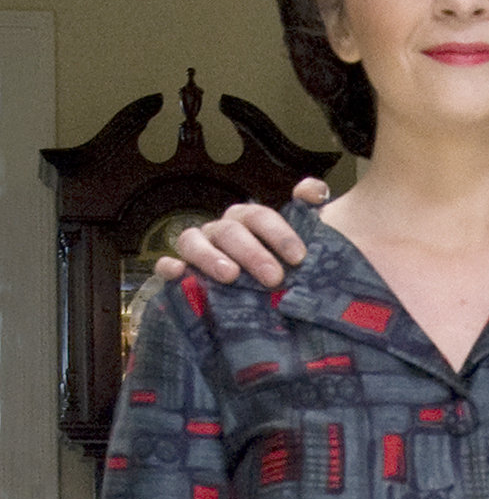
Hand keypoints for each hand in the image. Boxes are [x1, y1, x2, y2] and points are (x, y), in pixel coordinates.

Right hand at [154, 178, 326, 286]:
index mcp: (249, 222)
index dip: (279, 234)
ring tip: (230, 276)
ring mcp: (197, 251)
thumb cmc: (283, 274)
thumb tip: (314, 191)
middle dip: (252, 253)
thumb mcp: (303, 249)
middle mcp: (221, 232)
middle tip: (274, 278)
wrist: (263, 307)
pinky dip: (168, 267)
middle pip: (231, 232)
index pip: (261, 217)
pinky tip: (177, 273)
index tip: (299, 257)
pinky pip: (165, 266)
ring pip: (194, 242)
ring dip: (211, 257)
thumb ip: (310, 216)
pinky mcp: (179, 274)